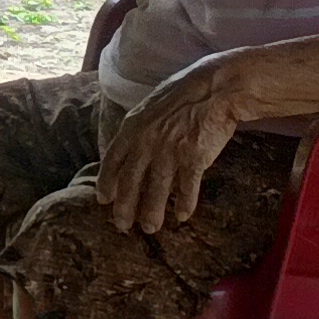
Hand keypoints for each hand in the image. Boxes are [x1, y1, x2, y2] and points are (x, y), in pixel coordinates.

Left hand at [99, 55, 246, 235]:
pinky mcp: (194, 159)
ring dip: (152, 213)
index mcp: (132, 129)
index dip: (106, 183)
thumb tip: (129, 150)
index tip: (103, 200)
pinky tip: (182, 216)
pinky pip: (186, 188)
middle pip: (130, 182)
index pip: (112, 161)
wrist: (214, 89)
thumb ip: (137, 131)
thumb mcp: (148, 109)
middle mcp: (146, 143)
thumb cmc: (182, 96)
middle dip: (124, 207)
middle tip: (122, 226)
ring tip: (150, 228)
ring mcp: (169, 152)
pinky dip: (184, 204)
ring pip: (155, 190)